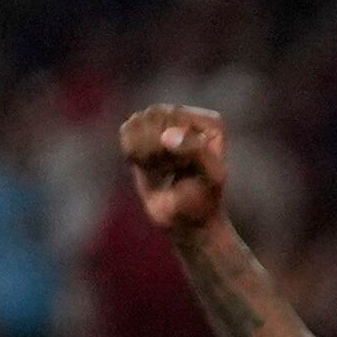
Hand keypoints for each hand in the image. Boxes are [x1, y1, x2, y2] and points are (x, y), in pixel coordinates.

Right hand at [118, 103, 232, 235]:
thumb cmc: (202, 199)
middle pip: (153, 116)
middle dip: (156, 149)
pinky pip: (126, 131)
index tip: (183, 168)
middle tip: (171, 171)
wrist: (187, 220)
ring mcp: (165, 121)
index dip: (171, 145)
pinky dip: (132, 153)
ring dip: (144, 152)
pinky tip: (148, 166)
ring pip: (137, 122)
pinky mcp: (145, 131)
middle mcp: (188, 116)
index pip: (175, 118)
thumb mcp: (209, 178)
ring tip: (161, 169)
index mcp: (210, 123)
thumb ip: (196, 153)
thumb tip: (167, 136)